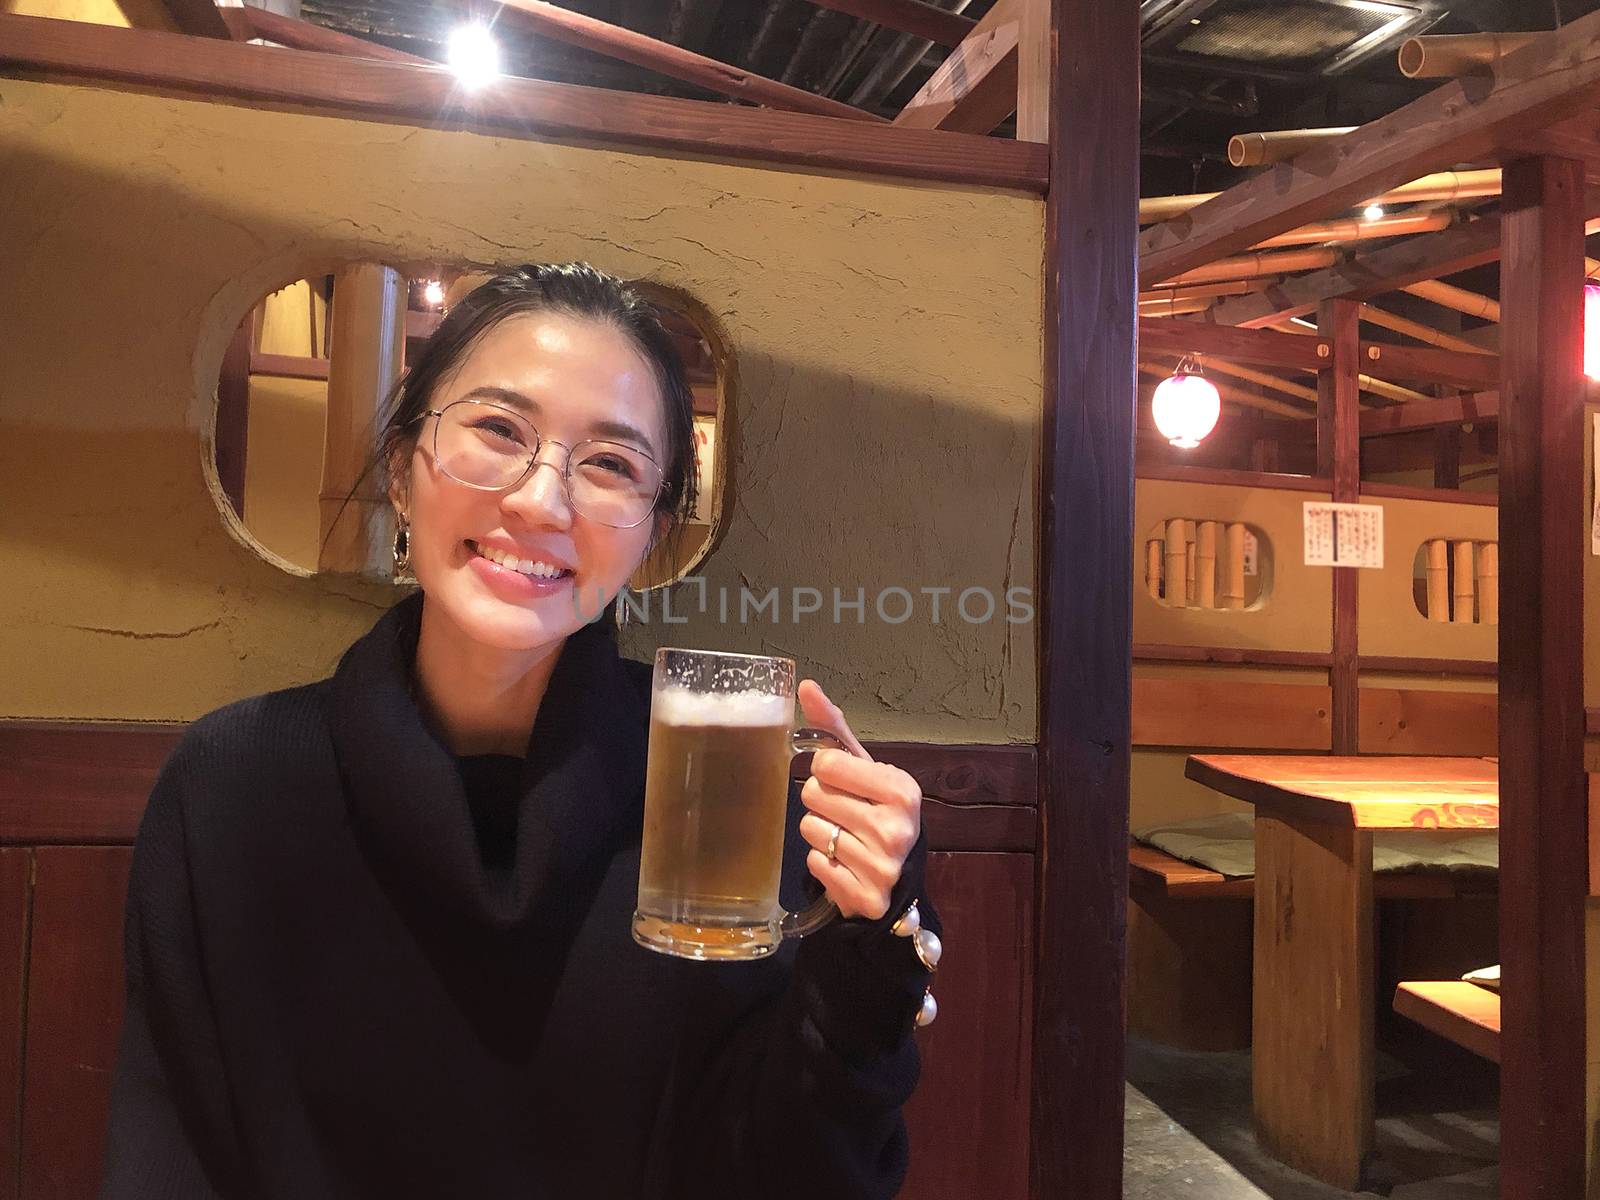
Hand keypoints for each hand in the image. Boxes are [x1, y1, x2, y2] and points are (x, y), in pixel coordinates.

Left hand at [794, 680, 921, 920]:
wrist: (897, 875)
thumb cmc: (876, 810)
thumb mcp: (863, 768)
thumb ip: (833, 728)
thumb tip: (804, 685)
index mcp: (902, 789)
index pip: (826, 762)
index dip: (827, 771)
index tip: (844, 782)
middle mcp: (897, 828)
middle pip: (813, 794)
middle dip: (822, 801)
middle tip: (844, 812)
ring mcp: (884, 866)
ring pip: (810, 830)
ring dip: (820, 833)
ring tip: (844, 837)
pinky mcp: (867, 897)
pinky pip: (815, 864)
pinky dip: (823, 862)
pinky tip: (843, 863)